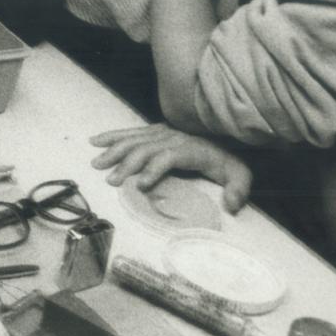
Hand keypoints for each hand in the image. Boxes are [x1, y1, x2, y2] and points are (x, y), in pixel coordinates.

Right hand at [90, 123, 251, 212]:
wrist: (224, 139)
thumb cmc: (227, 162)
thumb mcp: (239, 175)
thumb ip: (238, 190)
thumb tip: (232, 205)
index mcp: (191, 149)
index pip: (169, 156)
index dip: (154, 169)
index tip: (142, 185)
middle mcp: (173, 137)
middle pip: (145, 148)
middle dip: (127, 164)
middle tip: (111, 181)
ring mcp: (161, 132)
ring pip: (133, 139)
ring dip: (114, 151)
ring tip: (98, 164)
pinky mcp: (153, 130)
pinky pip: (130, 132)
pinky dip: (112, 136)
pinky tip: (96, 141)